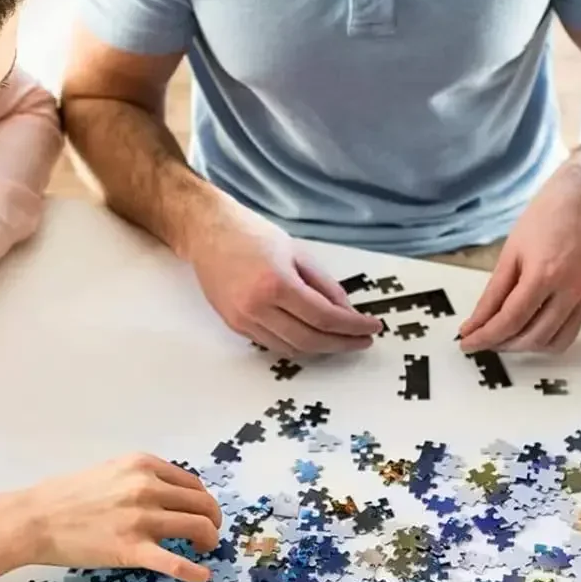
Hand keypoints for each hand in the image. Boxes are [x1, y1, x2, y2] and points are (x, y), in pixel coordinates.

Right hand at [25, 454, 223, 581]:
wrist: (35, 518)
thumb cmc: (67, 496)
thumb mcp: (111, 471)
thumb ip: (141, 478)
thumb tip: (168, 494)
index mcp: (143, 465)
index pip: (192, 483)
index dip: (202, 501)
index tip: (201, 513)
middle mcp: (148, 487)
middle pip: (202, 504)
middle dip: (212, 520)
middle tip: (209, 534)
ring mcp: (141, 518)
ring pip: (198, 527)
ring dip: (208, 540)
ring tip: (204, 550)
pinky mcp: (131, 549)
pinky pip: (175, 562)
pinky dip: (194, 571)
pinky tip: (202, 577)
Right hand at [185, 201, 382, 355]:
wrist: (207, 233)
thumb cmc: (253, 234)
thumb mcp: (297, 253)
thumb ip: (325, 285)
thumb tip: (347, 312)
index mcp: (277, 284)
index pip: (325, 317)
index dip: (353, 326)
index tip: (373, 327)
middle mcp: (258, 307)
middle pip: (310, 340)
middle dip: (342, 344)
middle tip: (362, 340)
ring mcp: (243, 320)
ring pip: (291, 349)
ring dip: (320, 348)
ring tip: (340, 339)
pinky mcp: (235, 326)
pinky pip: (272, 345)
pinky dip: (296, 344)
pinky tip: (311, 336)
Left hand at [459, 162, 580, 352]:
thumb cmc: (545, 216)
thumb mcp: (511, 251)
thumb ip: (494, 292)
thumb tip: (477, 321)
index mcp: (544, 274)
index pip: (510, 319)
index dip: (485, 336)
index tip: (465, 342)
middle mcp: (569, 291)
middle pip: (531, 336)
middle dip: (502, 344)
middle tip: (481, 339)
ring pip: (553, 342)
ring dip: (524, 346)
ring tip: (503, 337)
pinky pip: (569, 333)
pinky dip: (546, 339)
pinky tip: (529, 330)